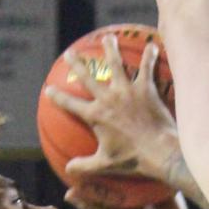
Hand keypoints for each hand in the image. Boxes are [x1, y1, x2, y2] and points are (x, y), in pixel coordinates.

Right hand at [45, 34, 179, 184]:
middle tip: (70, 53)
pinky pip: (147, 68)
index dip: (57, 96)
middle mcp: (108, 99)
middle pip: (88, 77)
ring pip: (116, 64)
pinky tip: (152, 44)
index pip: (70, 103)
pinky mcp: (145, 89)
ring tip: (108, 38)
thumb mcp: (105, 164)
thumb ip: (85, 166)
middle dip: (77, 64)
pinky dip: (149, 56)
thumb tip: (68, 170)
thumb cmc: (133, 159)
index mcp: (95, 115)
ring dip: (110, 49)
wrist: (160, 152)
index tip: (48, 89)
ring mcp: (127, 91)